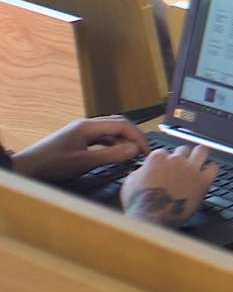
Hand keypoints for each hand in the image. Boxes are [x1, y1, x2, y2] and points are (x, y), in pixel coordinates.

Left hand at [9, 116, 147, 181]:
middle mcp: (86, 125)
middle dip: (133, 136)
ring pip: (109, 131)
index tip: (146, 151)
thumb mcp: (85, 162)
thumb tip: (134, 149)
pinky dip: (112, 144)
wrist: (26, 168)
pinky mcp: (76, 140)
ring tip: (132, 154)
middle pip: (117, 124)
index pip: (122, 124)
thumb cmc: (53, 164)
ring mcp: (80, 132)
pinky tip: (115, 154)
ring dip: (122, 140)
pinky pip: (100, 138)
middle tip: (143, 151)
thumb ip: (112, 155)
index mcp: (88, 126)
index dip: (138, 136)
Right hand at [122, 146, 217, 226]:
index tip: (166, 167)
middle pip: (183, 150)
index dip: (165, 160)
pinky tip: (208, 173)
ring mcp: (191, 169)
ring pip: (201, 151)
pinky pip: (214, 168)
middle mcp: (176, 160)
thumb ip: (139, 171)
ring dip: (199, 156)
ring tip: (198, 162)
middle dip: (182, 157)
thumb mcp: (130, 183)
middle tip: (181, 167)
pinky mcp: (203, 181)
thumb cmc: (139, 203)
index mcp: (158, 158)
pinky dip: (211, 169)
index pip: (164, 151)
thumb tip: (143, 170)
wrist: (151, 218)